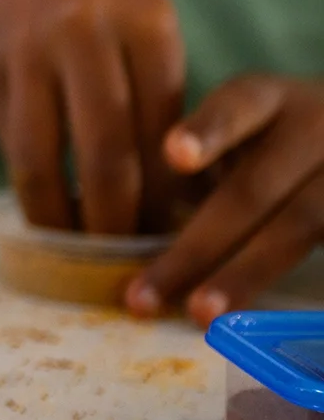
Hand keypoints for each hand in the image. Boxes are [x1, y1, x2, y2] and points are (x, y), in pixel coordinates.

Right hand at [0, 0, 184, 233]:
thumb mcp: (143, 10)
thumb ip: (151, 84)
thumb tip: (166, 183)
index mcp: (146, 24)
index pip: (164, 133)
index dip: (166, 193)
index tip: (171, 233)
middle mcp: (85, 36)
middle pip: (105, 153)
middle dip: (115, 218)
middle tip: (123, 258)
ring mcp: (28, 48)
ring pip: (43, 153)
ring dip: (57, 209)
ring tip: (71, 239)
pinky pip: (8, 131)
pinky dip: (25, 170)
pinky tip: (40, 193)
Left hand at [128, 75, 323, 323]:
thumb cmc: (276, 139)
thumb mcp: (243, 130)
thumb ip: (194, 162)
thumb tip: (116, 218)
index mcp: (266, 100)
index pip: (238, 107)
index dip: (208, 131)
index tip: (174, 155)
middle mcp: (312, 130)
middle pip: (253, 190)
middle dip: (196, 247)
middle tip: (144, 294)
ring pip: (297, 228)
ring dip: (243, 276)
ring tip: (199, 314)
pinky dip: (285, 280)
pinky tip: (259, 319)